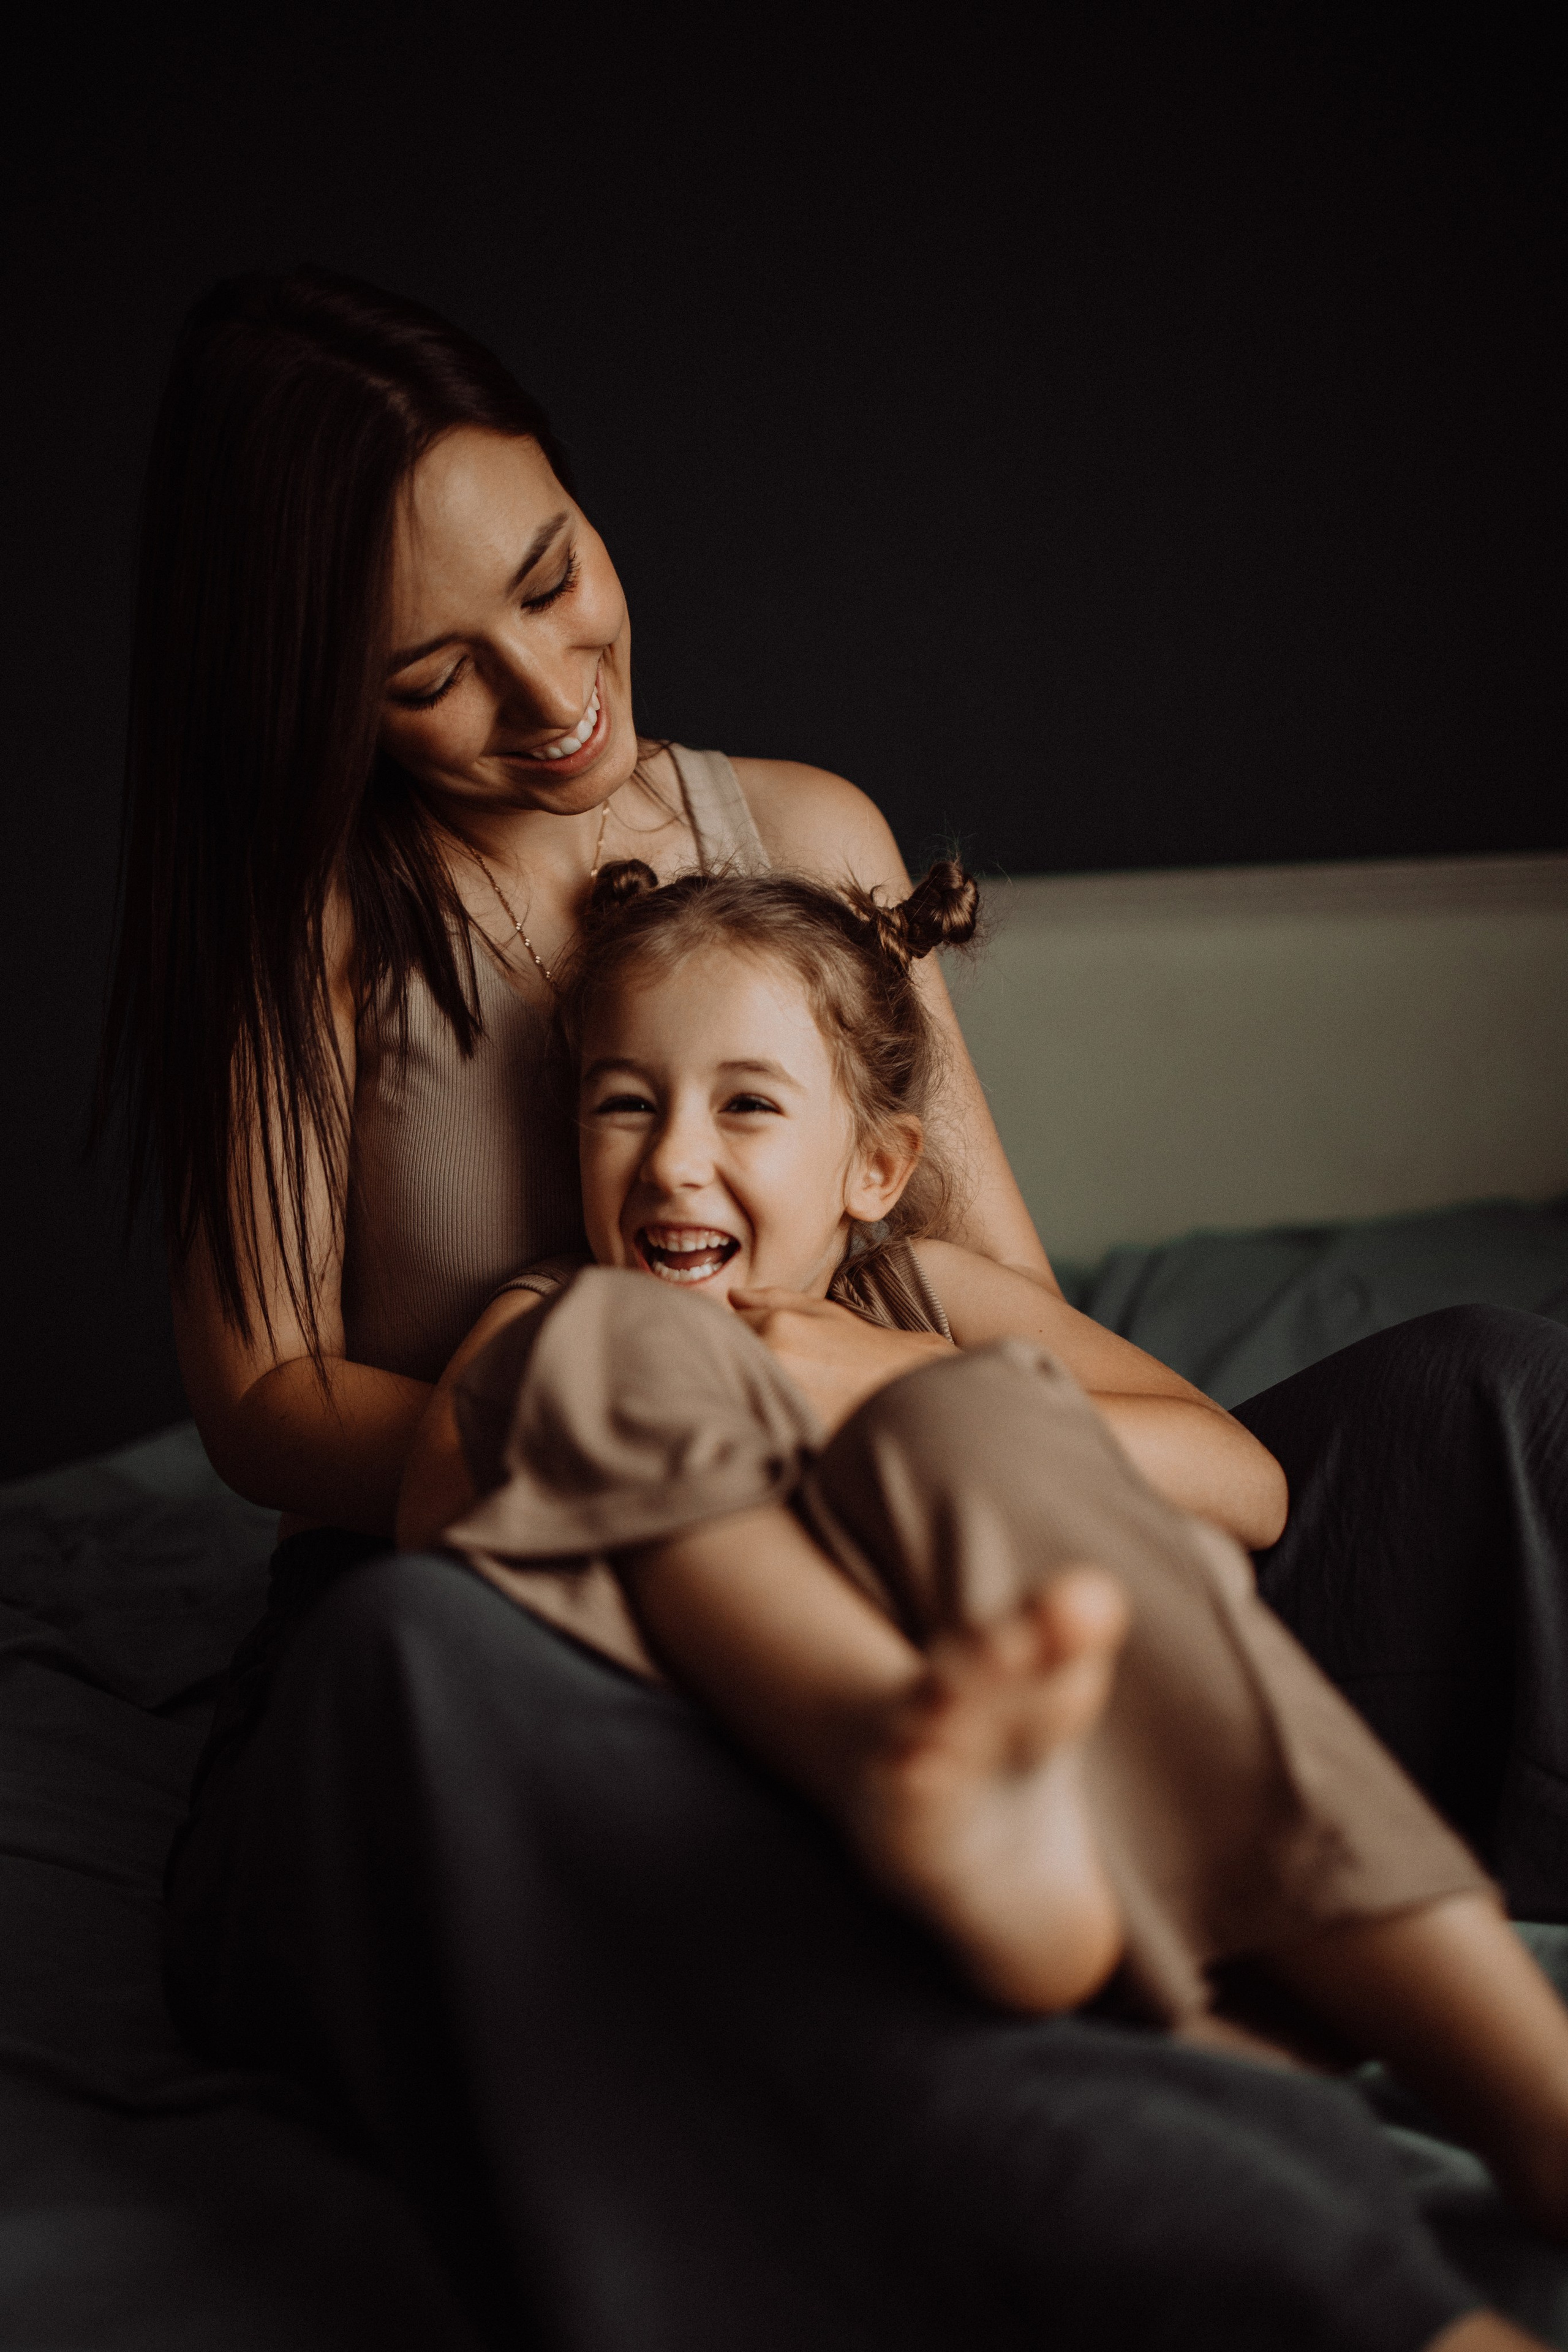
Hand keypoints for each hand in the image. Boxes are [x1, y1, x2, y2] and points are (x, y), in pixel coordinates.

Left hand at [728, 1288, 953, 1435]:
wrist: (906, 1387)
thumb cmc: (862, 1348)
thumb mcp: (822, 1311)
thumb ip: (772, 1299)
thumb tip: (732, 1297)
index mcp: (777, 1327)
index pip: (725, 1330)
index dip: (731, 1337)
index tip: (740, 1344)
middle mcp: (775, 1361)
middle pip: (726, 1363)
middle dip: (733, 1364)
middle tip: (748, 1371)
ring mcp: (783, 1398)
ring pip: (737, 1393)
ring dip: (742, 1393)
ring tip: (764, 1393)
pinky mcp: (790, 1431)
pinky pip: (755, 1423)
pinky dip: (759, 1418)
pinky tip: (775, 1415)